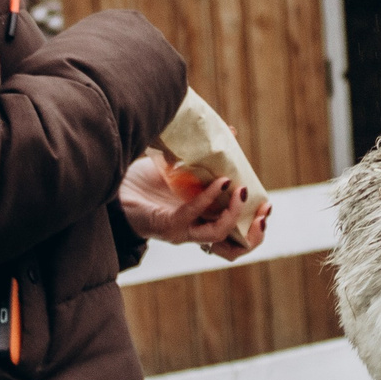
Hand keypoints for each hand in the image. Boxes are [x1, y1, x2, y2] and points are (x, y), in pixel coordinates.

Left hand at [119, 157, 268, 261]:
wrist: (112, 188)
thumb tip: (230, 131)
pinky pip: (193, 215)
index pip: (236, 236)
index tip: (267, 206)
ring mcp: (182, 230)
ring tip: (241, 191)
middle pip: (234, 248)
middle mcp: (196, 230)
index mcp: (203, 221)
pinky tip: (219, 181)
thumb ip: (206, 155)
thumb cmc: (145, 179)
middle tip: (263, 209)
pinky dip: (209, 197)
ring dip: (234, 214)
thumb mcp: (182, 166)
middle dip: (254, 231)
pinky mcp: (167, 224)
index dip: (255, 227)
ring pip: (218, 235)